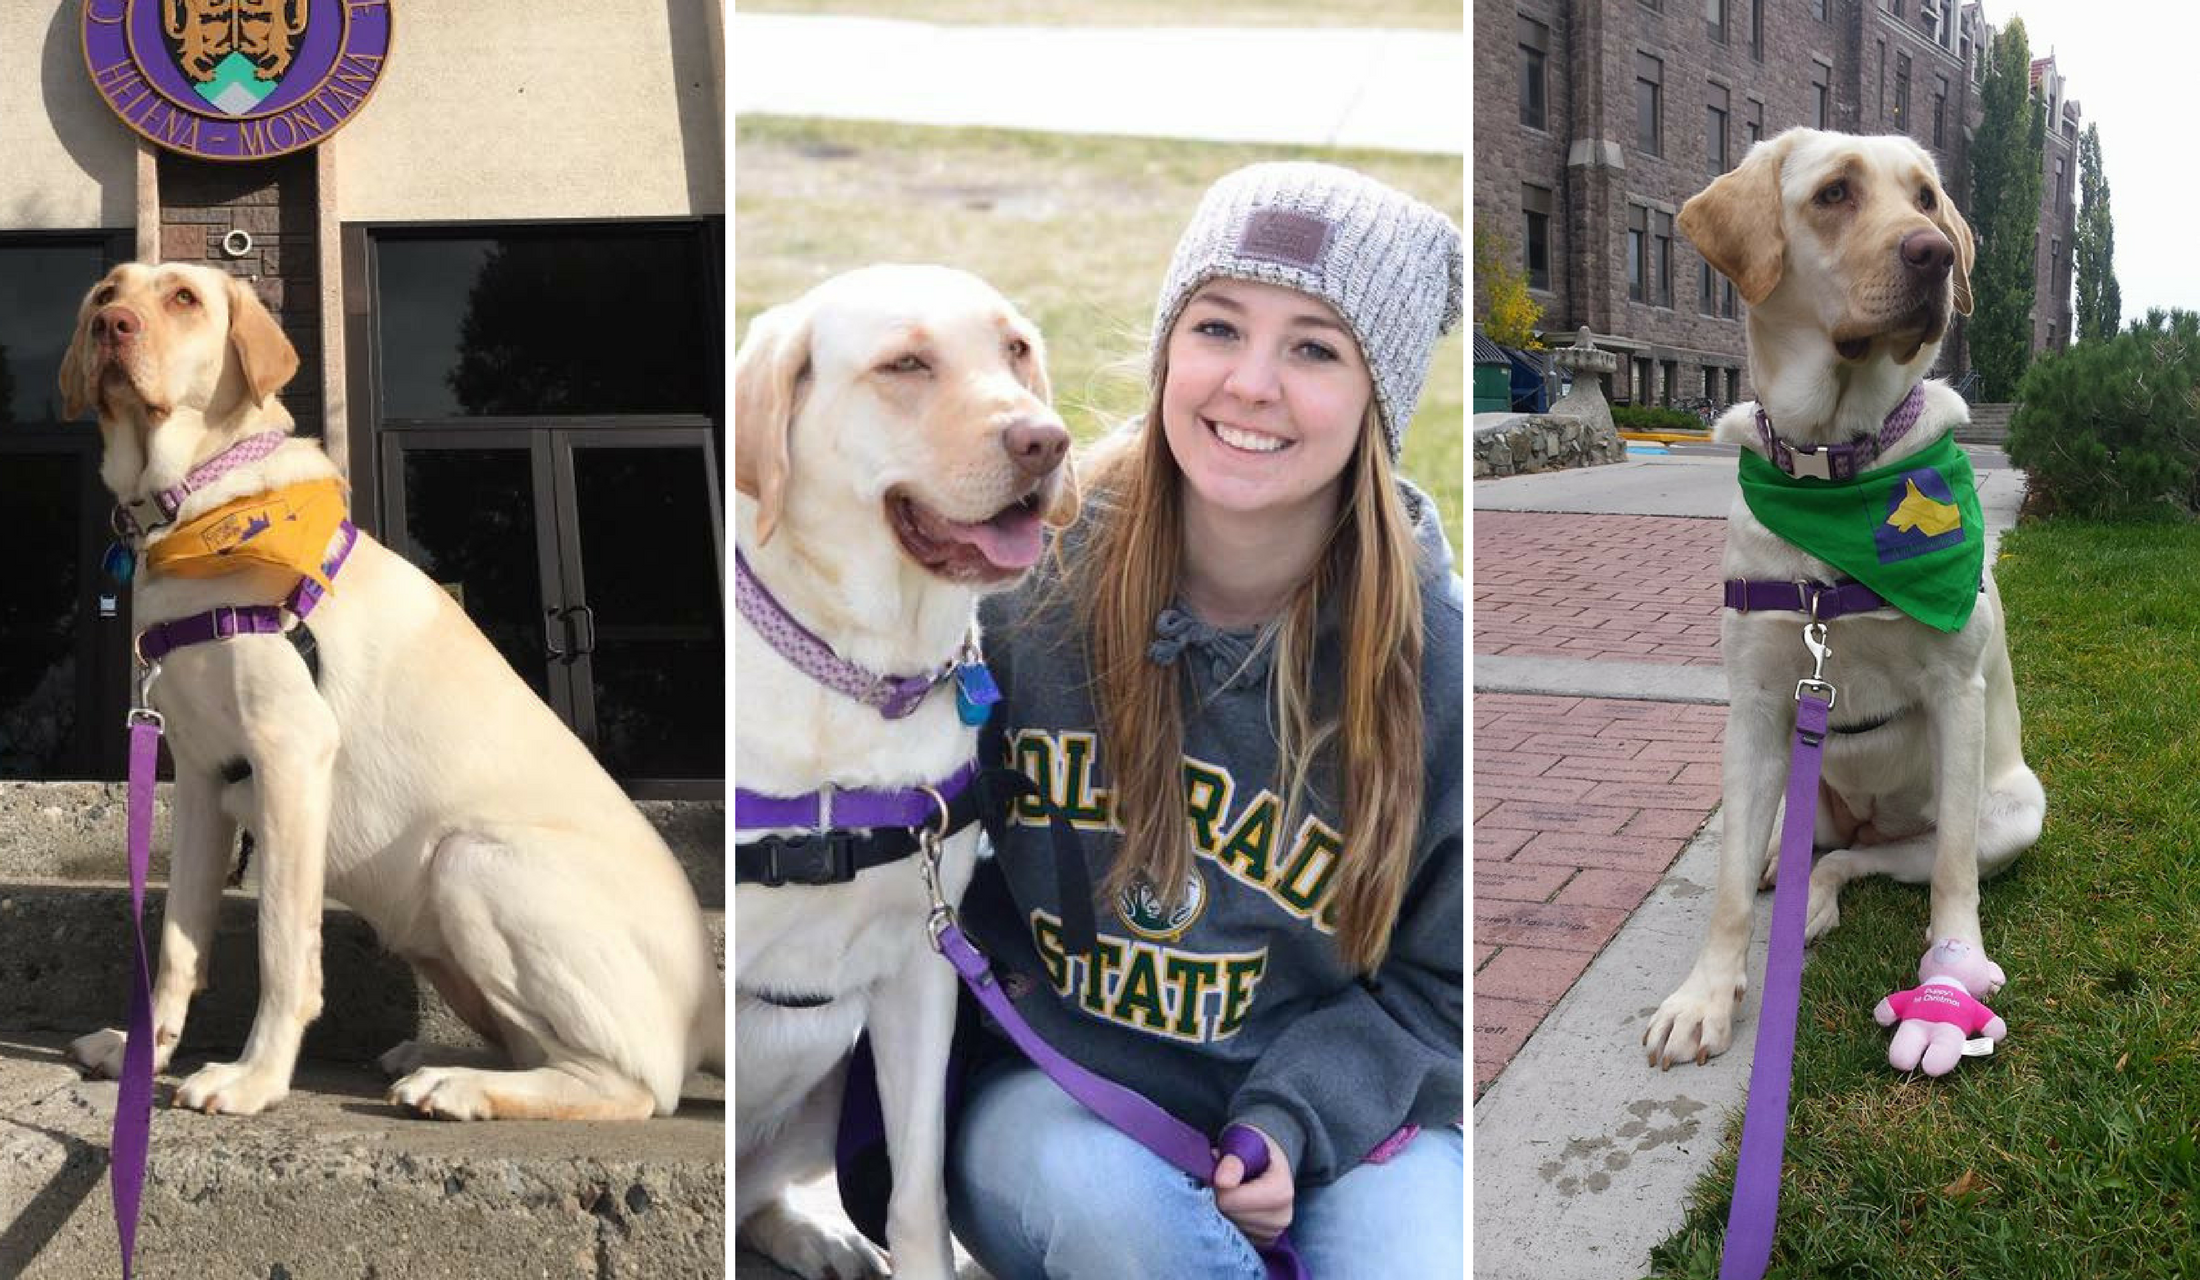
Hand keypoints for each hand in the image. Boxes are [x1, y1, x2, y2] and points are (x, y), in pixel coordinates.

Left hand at [1212, 1125, 1293, 1247]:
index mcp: (1281, 1192)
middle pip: (1229, 1216)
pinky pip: (1233, 1236)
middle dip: (1219, 1195)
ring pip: (1228, 1228)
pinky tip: (1236, 1205)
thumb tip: (1222, 1181)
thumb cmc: (1252, 1148)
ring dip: (1222, 1208)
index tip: (1219, 1168)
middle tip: (1225, 1178)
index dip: (1216, 1184)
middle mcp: (1282, 1218)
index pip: (1230, 1201)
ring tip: (1232, 1189)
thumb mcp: (1243, 1143)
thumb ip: (1233, 1159)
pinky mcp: (1263, 1243)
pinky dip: (1228, 1220)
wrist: (1267, 1161)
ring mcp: (1273, 1233)